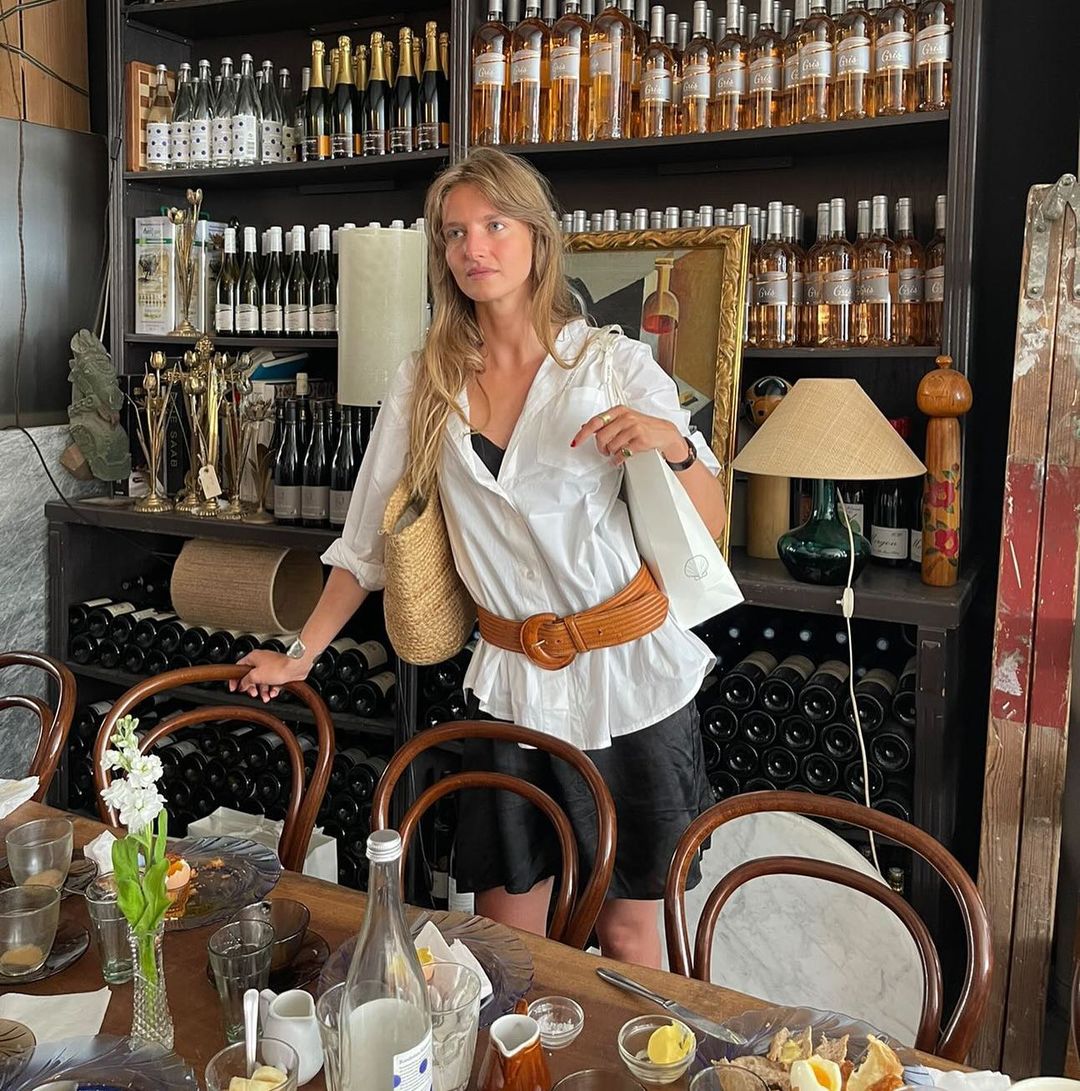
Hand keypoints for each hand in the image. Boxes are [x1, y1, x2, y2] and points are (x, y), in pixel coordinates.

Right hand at [229, 650, 310, 702]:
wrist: (296, 667)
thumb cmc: (278, 667)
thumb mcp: (255, 676)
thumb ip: (246, 681)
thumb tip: (242, 685)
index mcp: (253, 657)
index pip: (238, 668)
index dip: (235, 679)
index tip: (234, 688)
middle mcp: (262, 660)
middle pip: (251, 676)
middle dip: (252, 687)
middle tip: (253, 693)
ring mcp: (271, 666)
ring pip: (262, 681)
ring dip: (262, 691)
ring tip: (265, 697)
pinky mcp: (280, 671)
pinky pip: (272, 682)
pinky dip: (271, 689)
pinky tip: (273, 692)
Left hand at [571, 405, 685, 466]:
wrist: (664, 433)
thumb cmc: (643, 426)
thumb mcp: (624, 419)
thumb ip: (605, 423)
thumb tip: (585, 426)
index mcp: (618, 411)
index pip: (595, 422)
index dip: (583, 433)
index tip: (576, 442)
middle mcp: (625, 417)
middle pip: (601, 436)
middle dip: (601, 447)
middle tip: (604, 451)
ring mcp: (634, 428)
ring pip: (611, 446)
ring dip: (611, 453)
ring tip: (615, 453)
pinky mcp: (640, 440)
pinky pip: (622, 453)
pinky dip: (618, 459)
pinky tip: (619, 459)